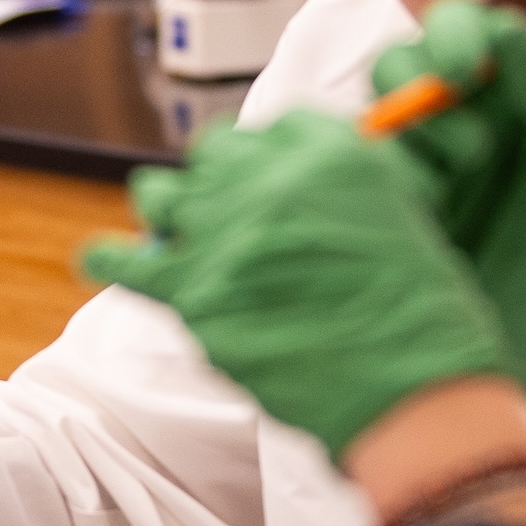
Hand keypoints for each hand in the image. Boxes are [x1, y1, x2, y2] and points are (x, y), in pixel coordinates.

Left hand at [84, 112, 509, 463]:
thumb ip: (342, 184)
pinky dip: (109, 259)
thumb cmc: (423, 316)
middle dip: (223, 179)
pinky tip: (103, 258)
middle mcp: (270, 184)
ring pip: (164, 194)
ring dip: (171, 209)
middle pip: (215, 152)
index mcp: (331, 156)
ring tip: (182, 229)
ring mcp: (225, 238)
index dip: (268, 157)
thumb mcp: (402, 214)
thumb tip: (291, 184)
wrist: (413, 397)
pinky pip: (125, 264)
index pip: (274, 128)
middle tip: (234, 211)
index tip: (269, 179)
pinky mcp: (195, 296)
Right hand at [367, 0, 525, 451]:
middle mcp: (465, 125)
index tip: (465, 70)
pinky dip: (376, 182)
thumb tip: (504, 32)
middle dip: (417, 87)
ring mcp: (429, 174)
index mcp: (518, 94)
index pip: (465, 30)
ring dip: (403, 136)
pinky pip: (363, 181)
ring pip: (375, 120)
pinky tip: (421, 212)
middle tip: (471, 147)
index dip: (452, 36)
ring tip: (452, 185)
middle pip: (402, 67)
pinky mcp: (402, 221)